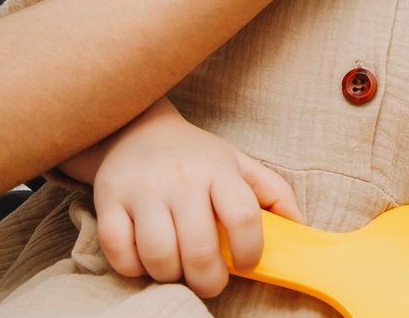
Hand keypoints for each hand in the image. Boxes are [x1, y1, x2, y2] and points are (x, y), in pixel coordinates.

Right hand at [62, 99, 299, 297]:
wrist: (135, 127)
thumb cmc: (194, 156)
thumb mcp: (238, 163)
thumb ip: (273, 192)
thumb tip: (301, 228)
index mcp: (218, 169)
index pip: (244, 215)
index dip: (251, 250)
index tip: (246, 263)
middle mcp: (181, 178)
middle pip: (200, 249)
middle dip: (209, 281)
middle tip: (209, 281)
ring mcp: (142, 188)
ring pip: (159, 255)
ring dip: (171, 275)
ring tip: (177, 268)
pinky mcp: (108, 199)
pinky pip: (120, 251)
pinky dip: (134, 267)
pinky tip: (145, 258)